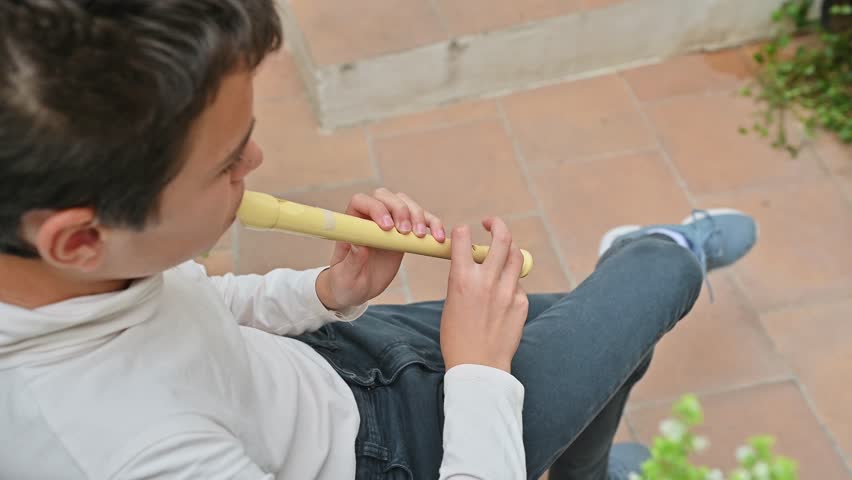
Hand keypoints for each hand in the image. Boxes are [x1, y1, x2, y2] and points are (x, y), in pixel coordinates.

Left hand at [316, 188, 445, 309]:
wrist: (357, 288)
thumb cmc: (345, 282)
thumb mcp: (345, 276)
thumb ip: (352, 260)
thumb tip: (360, 244)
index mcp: (352, 223)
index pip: (362, 201)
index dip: (376, 207)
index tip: (387, 227)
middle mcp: (370, 218)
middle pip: (387, 197)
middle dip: (400, 209)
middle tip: (406, 232)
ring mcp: (390, 223)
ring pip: (407, 204)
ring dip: (418, 215)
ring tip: (422, 236)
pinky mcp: (405, 233)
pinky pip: (422, 221)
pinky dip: (433, 225)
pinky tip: (439, 238)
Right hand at [440, 217, 528, 372]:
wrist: (478, 366)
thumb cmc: (457, 337)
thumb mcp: (451, 302)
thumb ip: (464, 279)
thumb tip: (475, 264)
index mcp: (462, 279)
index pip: (463, 238)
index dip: (463, 232)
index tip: (464, 233)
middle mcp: (487, 281)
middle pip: (501, 238)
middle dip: (496, 225)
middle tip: (491, 224)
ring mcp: (508, 291)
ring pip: (516, 256)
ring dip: (508, 249)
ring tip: (503, 252)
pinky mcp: (521, 303)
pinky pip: (518, 284)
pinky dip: (511, 283)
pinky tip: (502, 296)